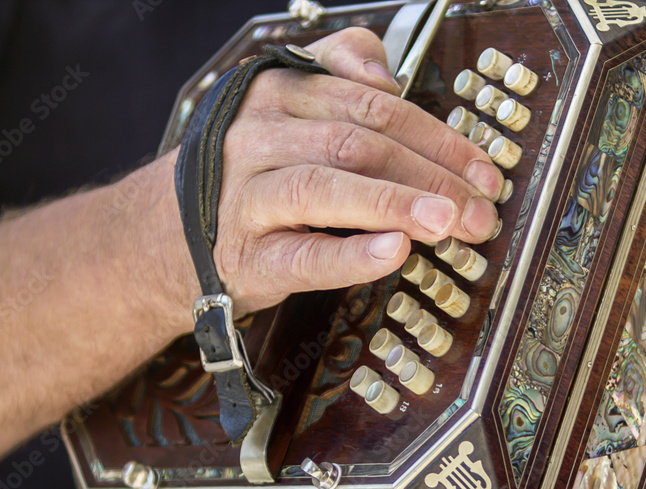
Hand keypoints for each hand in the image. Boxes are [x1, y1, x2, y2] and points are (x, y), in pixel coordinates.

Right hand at [159, 27, 504, 318]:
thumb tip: (390, 78)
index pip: (373, 107)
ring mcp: (246, 197)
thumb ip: (337, 75)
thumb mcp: (283, 109)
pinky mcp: (245, 256)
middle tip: (480, 208)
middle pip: (359, 144)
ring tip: (447, 222)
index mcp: (279, 94)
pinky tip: (392, 252)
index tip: (483, 169)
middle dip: (431, 176)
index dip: (437, 138)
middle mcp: (258, 137)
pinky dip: (351, 255)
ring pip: (326, 188)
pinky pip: (302, 255)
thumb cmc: (243, 174)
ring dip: (395, 203)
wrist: (162, 236)